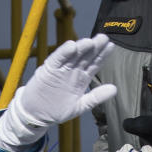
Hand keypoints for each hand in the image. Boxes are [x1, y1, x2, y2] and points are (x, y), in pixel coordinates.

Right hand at [0, 36, 116, 148]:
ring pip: (72, 56)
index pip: (94, 64)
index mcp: (81, 78)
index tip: (111, 46)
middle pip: (85, 56)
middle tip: (103, 38)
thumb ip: (96, 97)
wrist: (37, 114)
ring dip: (80, 48)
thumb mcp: (80, 106)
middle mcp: (72, 71)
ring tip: (90, 42)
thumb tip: (115, 89)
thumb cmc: (57, 110)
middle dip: (94, 47)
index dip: (102, 55)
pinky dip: (63, 53)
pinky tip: (71, 46)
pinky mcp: (48, 70)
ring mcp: (61, 70)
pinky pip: (57, 60)